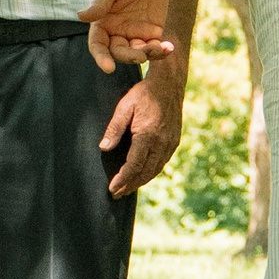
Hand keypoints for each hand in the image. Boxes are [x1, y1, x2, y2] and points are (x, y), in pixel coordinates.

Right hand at [85, 0, 171, 65]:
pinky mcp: (152, 34)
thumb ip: (100, 3)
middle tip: (140, 56)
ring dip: (147, 55)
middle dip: (129, 57)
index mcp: (102, 25)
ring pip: (138, 53)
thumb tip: (81, 16)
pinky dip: (162, 51)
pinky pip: (155, 48)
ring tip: (158, 48)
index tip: (108, 68)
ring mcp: (135, 36)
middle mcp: (116, 34)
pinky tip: (168, 47)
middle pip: (119, 53)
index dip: (102, 58)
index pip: (98, 46)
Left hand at [100, 70, 182, 198]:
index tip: (112, 189)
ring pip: (155, 170)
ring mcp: (170, 143)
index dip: (122, 179)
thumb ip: (114, 128)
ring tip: (127, 189)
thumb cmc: (144, 94)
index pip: (133, 165)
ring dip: (140, 182)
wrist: (169, 84)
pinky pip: (162, 163)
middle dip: (130, 185)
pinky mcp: (174, 142)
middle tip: (116, 194)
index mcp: (147, 134)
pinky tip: (142, 176)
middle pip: (144, 172)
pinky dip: (151, 173)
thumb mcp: (125, 106)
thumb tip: (104, 148)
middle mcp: (161, 142)